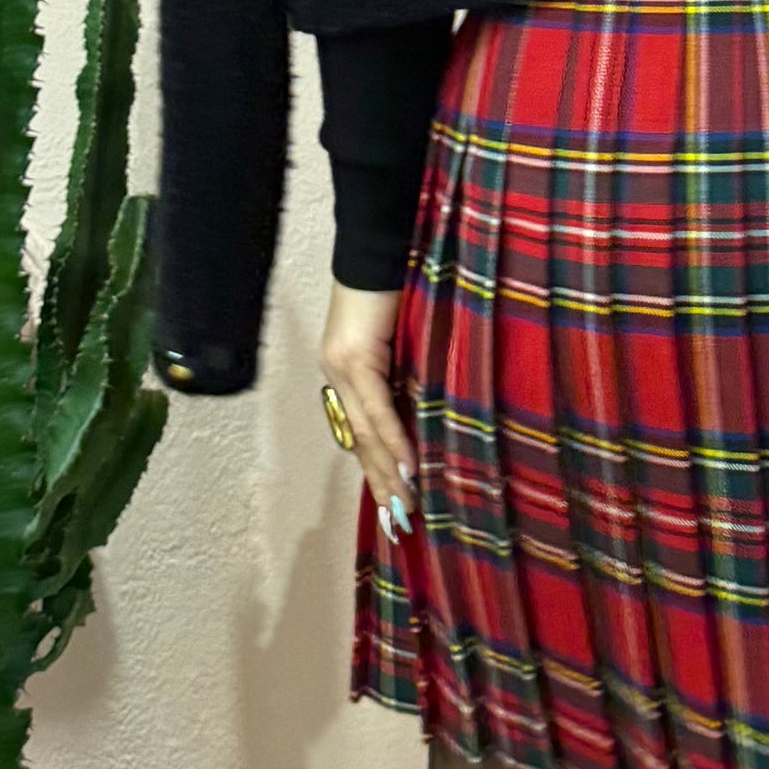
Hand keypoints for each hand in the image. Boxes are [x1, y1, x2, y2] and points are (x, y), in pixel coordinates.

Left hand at [319, 281, 417, 534]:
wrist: (381, 246)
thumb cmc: (398, 287)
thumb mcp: (404, 341)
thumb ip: (408, 375)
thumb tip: (432, 412)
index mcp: (346, 374)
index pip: (362, 432)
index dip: (378, 470)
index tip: (396, 504)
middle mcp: (337, 376)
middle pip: (361, 441)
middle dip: (382, 484)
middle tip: (402, 523)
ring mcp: (341, 369)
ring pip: (366, 432)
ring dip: (388, 473)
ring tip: (407, 506)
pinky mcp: (354, 359)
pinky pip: (377, 409)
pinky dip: (394, 439)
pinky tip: (408, 467)